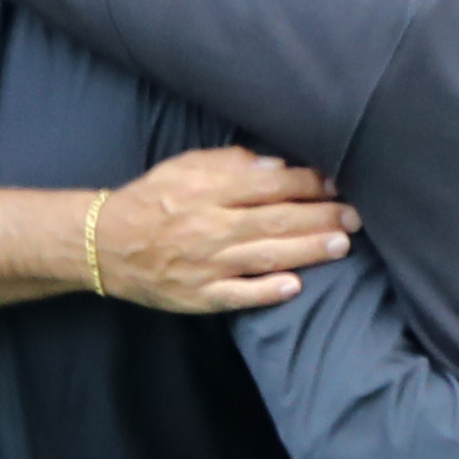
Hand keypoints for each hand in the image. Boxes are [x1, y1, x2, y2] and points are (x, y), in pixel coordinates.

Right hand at [92, 148, 358, 310]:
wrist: (104, 244)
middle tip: (354, 216)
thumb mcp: (184, 166)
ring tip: (341, 245)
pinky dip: (266, 292)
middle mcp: (209, 227)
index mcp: (207, 191)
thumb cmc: (152, 199)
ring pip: (265, 256)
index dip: (307, 184)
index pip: (269, 185)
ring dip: (307, 250)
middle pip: (276, 220)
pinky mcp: (198, 294)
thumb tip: (276, 165)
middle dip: (320, 217)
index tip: (336, 183)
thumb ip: (230, 163)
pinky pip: (238, 295)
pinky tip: (295, 286)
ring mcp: (205, 264)